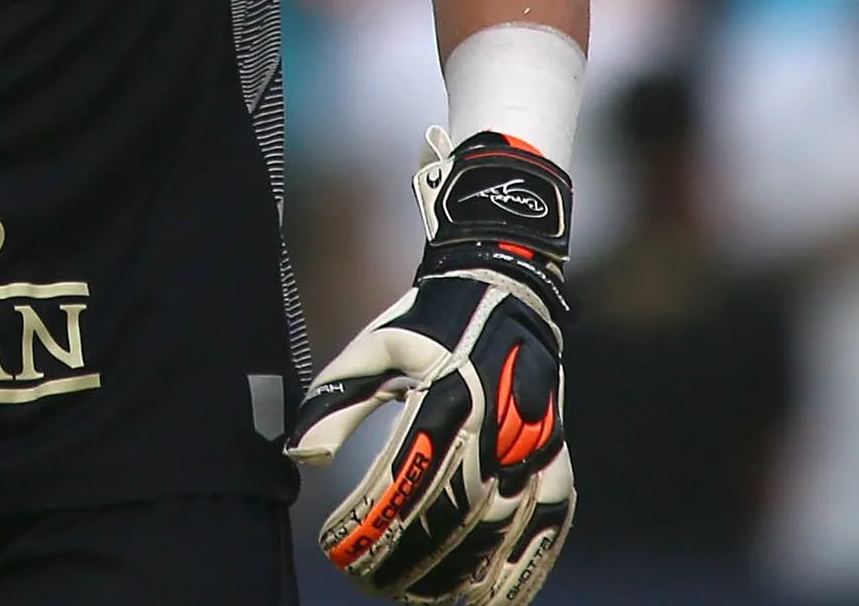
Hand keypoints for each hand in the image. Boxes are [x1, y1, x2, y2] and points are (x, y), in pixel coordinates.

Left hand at [288, 130, 575, 605]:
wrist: (504, 284)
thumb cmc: (427, 320)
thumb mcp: (374, 350)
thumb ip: (335, 403)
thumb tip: (300, 456)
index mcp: (443, 400)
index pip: (403, 485)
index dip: (370, 528)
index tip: (338, 552)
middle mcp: (493, 428)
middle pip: (451, 517)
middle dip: (409, 561)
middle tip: (372, 585)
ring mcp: (533, 445)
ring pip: (501, 531)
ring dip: (462, 575)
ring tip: (422, 600)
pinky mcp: (557, 454)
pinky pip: (551, 523)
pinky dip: (527, 568)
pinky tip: (497, 597)